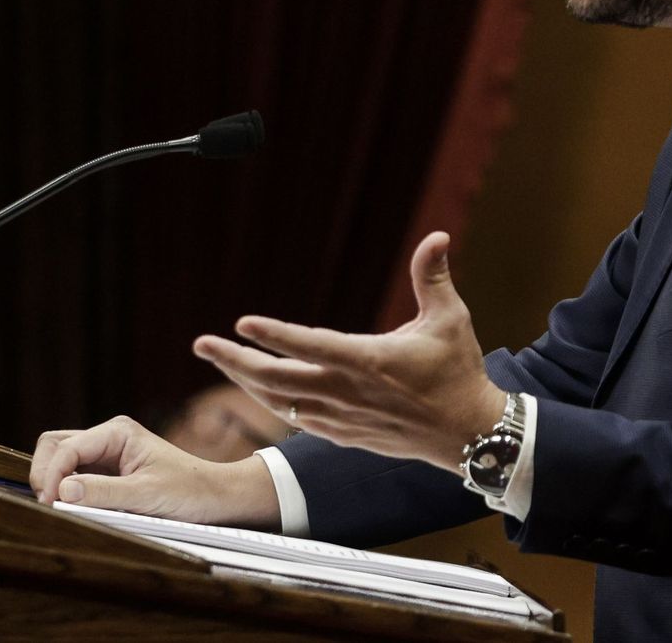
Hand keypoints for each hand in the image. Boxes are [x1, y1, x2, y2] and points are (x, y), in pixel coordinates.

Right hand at [30, 416, 279, 526]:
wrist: (214, 496)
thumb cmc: (188, 491)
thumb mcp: (146, 495)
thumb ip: (103, 492)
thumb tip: (62, 491)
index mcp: (117, 432)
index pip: (66, 447)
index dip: (53, 475)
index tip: (52, 504)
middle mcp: (107, 437)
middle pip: (54, 445)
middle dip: (46, 472)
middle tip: (50, 505)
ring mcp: (105, 453)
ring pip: (60, 458)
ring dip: (54, 481)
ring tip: (60, 508)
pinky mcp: (106, 471)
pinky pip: (74, 475)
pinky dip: (66, 489)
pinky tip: (73, 507)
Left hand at [192, 231, 505, 471]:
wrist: (469, 435)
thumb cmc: (459, 373)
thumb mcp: (450, 319)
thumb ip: (433, 276)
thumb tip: (438, 236)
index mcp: (369, 361)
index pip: (310, 346)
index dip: (274, 335)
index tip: (241, 322)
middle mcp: (347, 392)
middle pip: (276, 380)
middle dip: (234, 360)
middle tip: (201, 343)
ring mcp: (341, 418)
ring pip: (278, 402)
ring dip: (244, 380)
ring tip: (218, 358)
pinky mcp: (343, 434)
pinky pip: (295, 419)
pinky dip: (270, 401)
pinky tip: (254, 387)